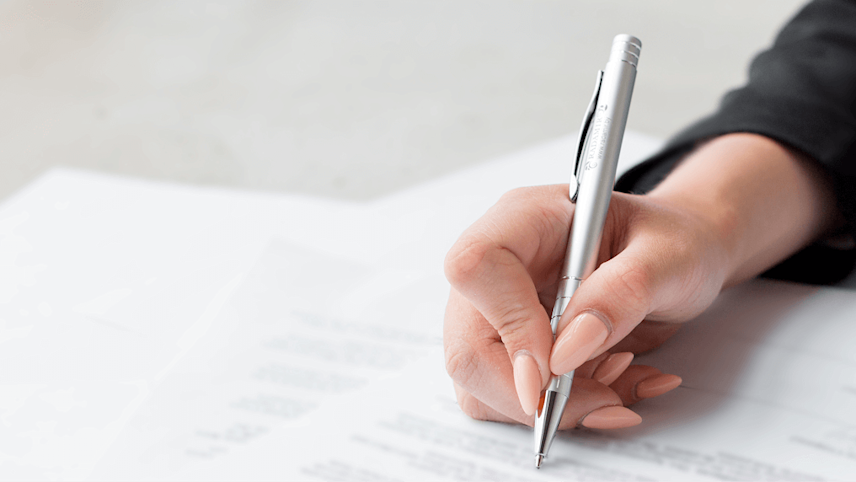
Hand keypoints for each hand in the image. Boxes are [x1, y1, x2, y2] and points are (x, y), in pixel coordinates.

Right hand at [444, 186, 722, 424]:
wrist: (677, 258)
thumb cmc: (672, 242)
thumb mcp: (670, 257)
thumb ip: (622, 293)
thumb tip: (567, 351)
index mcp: (525, 219)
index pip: (476, 266)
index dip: (508, 325)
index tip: (554, 369)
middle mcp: (498, 265)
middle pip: (466, 343)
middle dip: (531, 392)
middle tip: (601, 399)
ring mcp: (495, 309)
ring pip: (478, 382)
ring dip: (549, 406)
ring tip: (616, 385)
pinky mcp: (507, 346)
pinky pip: (508, 398)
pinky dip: (560, 410)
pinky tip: (607, 387)